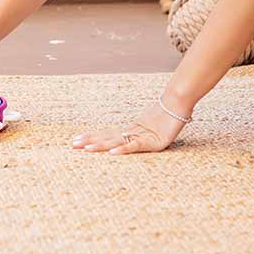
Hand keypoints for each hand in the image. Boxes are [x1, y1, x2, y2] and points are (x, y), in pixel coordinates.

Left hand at [71, 99, 188, 154]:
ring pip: (117, 141)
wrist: (180, 102)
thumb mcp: (155, 127)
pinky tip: (112, 152)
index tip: (77, 139)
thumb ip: (145, 132)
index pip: (108, 134)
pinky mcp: (153, 142)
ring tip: (86, 148)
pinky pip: (135, 146)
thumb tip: (135, 134)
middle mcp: (133, 132)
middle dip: (90, 141)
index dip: (93, 137)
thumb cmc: (170, 113)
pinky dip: (123, 148)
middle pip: (108, 137)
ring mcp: (142, 136)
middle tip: (73, 144)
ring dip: (100, 145)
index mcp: (132, 130)